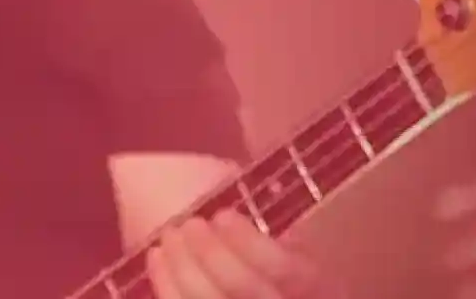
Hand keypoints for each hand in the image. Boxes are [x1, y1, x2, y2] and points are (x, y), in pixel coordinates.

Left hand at [148, 213, 333, 298]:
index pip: (284, 271)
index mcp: (318, 288)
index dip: (249, 242)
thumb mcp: (303, 255)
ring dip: (181, 266)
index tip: (223, 214)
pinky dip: (166, 285)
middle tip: (190, 224)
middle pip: (243, 289)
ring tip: (169, 235)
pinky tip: (156, 257)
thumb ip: (286, 236)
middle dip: (210, 252)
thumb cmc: (283, 274)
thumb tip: (248, 187)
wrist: (268, 292)